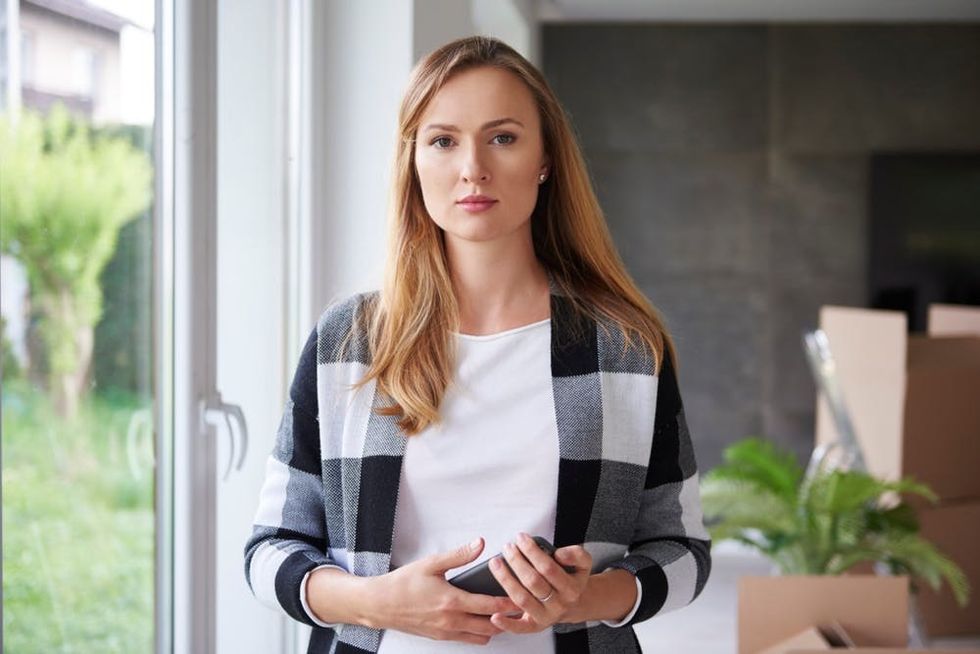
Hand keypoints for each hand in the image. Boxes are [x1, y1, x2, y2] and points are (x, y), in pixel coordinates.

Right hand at [367, 537, 520, 644]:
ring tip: (502, 614)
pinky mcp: (440, 637)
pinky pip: (467, 640)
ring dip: (493, 628)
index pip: (489, 605)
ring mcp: (445, 632)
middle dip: (507, 619)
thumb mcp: (431, 564)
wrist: (380, 605)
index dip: (508, 603)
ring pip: (480, 637)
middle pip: (490, 626)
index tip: (520, 597)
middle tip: (518, 608)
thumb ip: (459, 555)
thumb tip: (479, 544)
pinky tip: (481, 620)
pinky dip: (478, 633)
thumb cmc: (403, 584)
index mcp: (451, 601)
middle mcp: (451, 621)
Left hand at [488, 532, 592, 632]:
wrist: (575, 603)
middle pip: (532, 582)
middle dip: (516, 562)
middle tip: (507, 547)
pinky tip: (494, 616)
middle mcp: (559, 605)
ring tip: (495, 563)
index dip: (532, 552)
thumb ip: (576, 554)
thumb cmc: (571, 578)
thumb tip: (559, 554)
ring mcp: (546, 617)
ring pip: (522, 600)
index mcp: (571, 588)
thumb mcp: (583, 563)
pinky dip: (506, 624)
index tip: (521, 538)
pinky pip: (520, 628)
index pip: (548, 568)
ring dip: (506, 580)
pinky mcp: (535, 626)